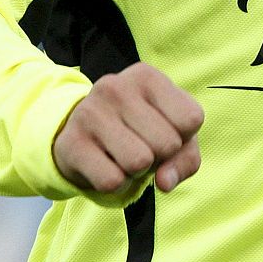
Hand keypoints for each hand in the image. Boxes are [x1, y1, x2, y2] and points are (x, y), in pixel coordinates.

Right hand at [53, 62, 203, 196]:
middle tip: (141, 145)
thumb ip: (185, 159)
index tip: (163, 129)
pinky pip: (112, 181)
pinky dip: (117, 184)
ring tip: (125, 155)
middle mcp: (116, 87)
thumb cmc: (142, 131)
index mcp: (147, 76)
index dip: (184, 136)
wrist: (83, 134)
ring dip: (138, 171)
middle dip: (160, 156)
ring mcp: (89, 113)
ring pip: (139, 163)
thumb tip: (165, 182)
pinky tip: (106, 165)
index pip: (192, 119)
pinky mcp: (70, 143)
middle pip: (167, 144)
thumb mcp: (174, 135)